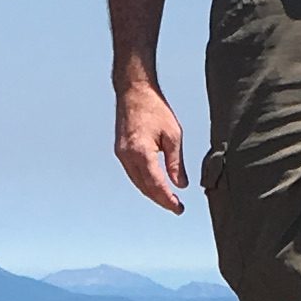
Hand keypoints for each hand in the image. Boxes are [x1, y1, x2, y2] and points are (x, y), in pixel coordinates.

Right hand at [114, 80, 189, 212]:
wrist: (134, 91)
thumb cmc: (154, 108)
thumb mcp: (173, 135)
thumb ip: (176, 163)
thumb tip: (180, 184)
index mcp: (142, 152)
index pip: (156, 185)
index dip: (168, 200)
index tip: (178, 208)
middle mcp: (128, 156)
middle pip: (145, 188)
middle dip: (161, 200)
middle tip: (176, 207)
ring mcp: (122, 155)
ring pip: (138, 183)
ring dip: (152, 193)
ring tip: (168, 199)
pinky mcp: (120, 151)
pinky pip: (133, 174)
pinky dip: (144, 182)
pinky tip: (154, 185)